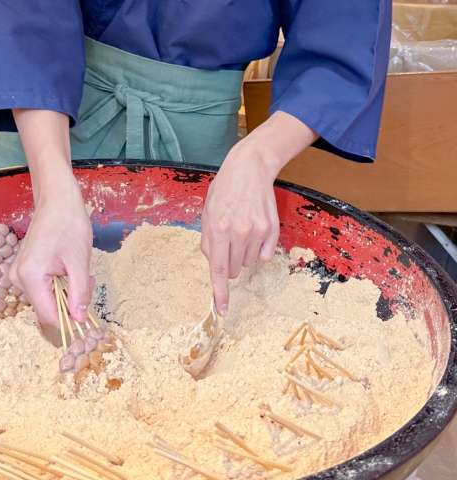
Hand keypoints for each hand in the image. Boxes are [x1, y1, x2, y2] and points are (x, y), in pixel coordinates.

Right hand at [6, 109, 93, 324]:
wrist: (56, 200)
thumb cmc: (69, 225)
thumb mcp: (79, 262)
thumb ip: (79, 294)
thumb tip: (80, 320)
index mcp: (30, 277)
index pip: (48, 316)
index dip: (69, 321)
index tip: (88, 318)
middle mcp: (18, 278)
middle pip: (45, 308)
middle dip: (69, 304)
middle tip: (88, 284)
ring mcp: (17, 273)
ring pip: (44, 299)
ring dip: (64, 294)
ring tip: (79, 273)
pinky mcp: (22, 269)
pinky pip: (41, 288)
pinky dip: (57, 286)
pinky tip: (68, 270)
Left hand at [201, 111, 317, 313]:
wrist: (249, 169)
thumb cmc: (224, 192)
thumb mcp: (207, 215)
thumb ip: (208, 243)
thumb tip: (216, 266)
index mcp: (218, 229)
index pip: (219, 269)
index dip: (220, 292)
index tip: (222, 309)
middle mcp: (239, 231)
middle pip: (234, 269)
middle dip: (228, 262)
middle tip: (227, 242)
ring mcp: (258, 231)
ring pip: (248, 263)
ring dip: (241, 254)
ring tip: (239, 230)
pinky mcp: (272, 229)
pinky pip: (263, 255)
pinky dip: (257, 249)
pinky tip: (254, 230)